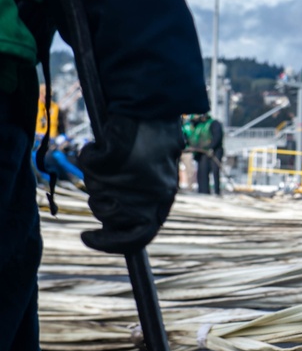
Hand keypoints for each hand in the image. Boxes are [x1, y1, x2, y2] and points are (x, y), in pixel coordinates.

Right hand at [78, 115, 184, 253]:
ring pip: (96, 189)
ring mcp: (131, 177)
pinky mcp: (114, 157)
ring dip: (98, 175)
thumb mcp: (159, 176)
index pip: (139, 237)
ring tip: (116, 155)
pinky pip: (88, 162)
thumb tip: (119, 228)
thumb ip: (142, 201)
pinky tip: (106, 141)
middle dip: (101, 202)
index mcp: (163, 200)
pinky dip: (92, 152)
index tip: (88, 237)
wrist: (156, 107)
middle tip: (106, 182)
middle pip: (108, 215)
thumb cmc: (158, 139)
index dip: (111, 243)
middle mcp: (149, 194)